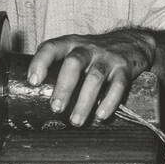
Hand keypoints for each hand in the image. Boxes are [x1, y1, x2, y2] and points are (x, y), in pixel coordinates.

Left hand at [27, 30, 156, 126]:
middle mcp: (87, 48)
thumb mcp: (74, 51)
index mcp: (70, 44)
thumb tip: (34, 98)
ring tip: (76, 121)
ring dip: (84, 101)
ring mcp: (107, 57)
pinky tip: (101, 115)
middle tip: (56, 108)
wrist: (130, 42)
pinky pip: (118, 84)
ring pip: (95, 77)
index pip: (51, 47)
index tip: (34, 81)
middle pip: (73, 63)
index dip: (40, 62)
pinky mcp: (124, 68)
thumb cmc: (93, 54)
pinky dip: (109, 101)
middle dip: (64, 87)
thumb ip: (58, 67)